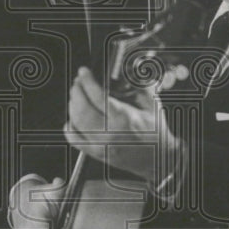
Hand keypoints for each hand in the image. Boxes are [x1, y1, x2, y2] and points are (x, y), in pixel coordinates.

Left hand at [65, 67, 179, 181]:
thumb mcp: (151, 104)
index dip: (87, 81)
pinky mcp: (95, 154)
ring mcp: (100, 146)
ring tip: (77, 94)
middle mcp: (109, 134)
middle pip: (82, 109)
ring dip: (73, 104)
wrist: (157, 159)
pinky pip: (74, 139)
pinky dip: (70, 125)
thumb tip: (122, 69)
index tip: (84, 72)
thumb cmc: (156, 132)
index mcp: (124, 119)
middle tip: (79, 81)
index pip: (98, 97)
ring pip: (75, 122)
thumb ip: (136, 84)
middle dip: (77, 90)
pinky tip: (74, 116)